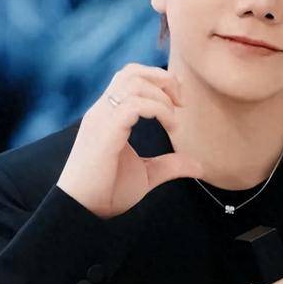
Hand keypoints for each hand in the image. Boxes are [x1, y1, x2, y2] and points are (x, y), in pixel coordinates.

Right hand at [56, 63, 203, 218]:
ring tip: (174, 117)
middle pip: (131, 72)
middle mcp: (102, 112)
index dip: (158, 81)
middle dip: (163, 79)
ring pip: (132, 82)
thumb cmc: (108, 192)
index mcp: (108, 115)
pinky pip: (133, 105)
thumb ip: (170, 165)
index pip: (129, 77)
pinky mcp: (104, 132)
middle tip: (181, 102)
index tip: (179, 103)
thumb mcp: (147, 175)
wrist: (82, 211)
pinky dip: (157, 109)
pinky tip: (169, 125)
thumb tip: (200, 166)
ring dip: (161, 94)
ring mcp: (101, 119)